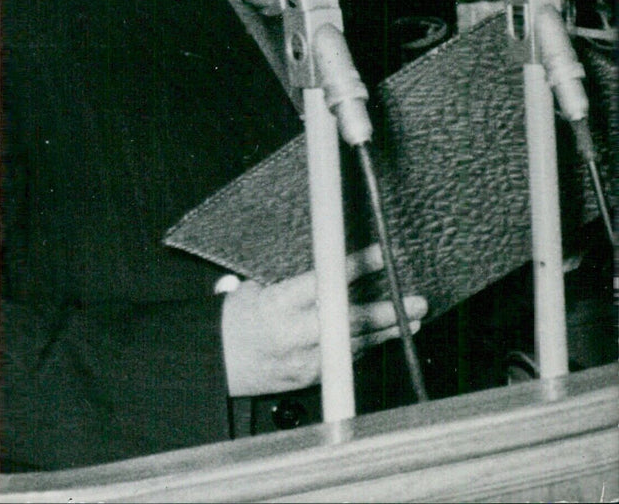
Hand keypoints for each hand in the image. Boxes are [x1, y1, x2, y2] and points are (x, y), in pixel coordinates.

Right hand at [221, 243, 427, 396]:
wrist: (216, 363)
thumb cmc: (235, 319)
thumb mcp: (255, 289)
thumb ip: (292, 282)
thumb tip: (327, 266)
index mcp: (276, 305)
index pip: (324, 283)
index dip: (355, 268)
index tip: (381, 254)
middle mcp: (293, 336)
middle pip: (350, 322)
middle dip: (386, 311)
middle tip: (416, 301)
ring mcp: (304, 362)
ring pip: (355, 345)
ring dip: (386, 331)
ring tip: (414, 318)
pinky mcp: (309, 379)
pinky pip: (346, 361)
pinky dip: (366, 346)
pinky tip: (384, 336)